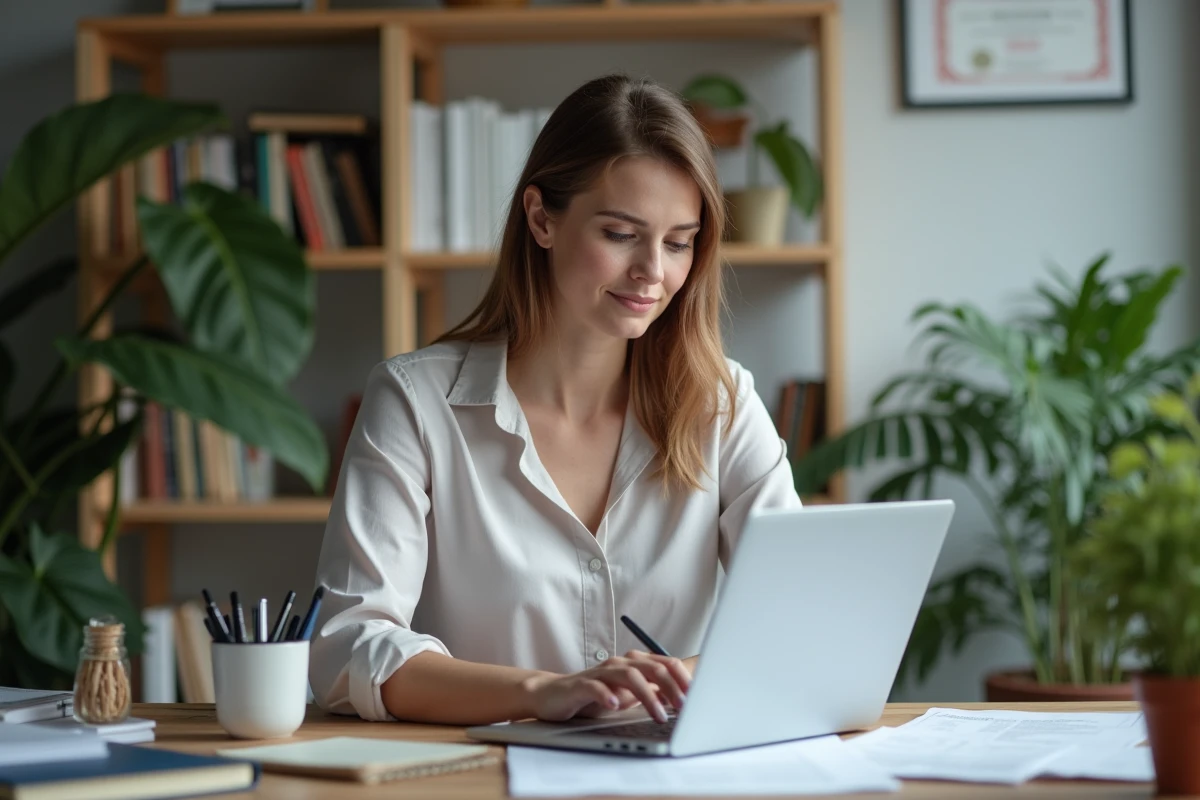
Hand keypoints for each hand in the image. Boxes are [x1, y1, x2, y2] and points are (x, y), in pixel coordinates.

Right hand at [523, 650, 690, 722]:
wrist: (555, 695)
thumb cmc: (595, 696)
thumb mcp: (629, 696)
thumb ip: (652, 693)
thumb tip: (681, 699)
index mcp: (634, 664)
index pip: (665, 664)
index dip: (683, 679)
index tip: (698, 697)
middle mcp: (620, 663)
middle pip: (651, 667)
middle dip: (671, 687)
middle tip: (684, 708)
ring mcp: (600, 672)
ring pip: (628, 675)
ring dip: (646, 695)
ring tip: (658, 715)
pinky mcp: (581, 684)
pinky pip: (595, 686)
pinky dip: (607, 694)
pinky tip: (615, 705)